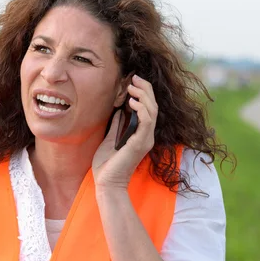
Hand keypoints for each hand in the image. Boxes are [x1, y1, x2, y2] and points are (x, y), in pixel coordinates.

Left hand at [92, 75, 156, 189]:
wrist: (106, 183)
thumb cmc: (107, 164)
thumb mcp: (110, 138)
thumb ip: (117, 125)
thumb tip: (118, 110)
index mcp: (141, 134)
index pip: (148, 109)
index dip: (143, 93)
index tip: (133, 80)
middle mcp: (147, 136)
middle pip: (153, 106)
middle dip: (145, 89)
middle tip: (134, 77)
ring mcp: (145, 140)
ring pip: (152, 111)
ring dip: (143, 96)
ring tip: (132, 86)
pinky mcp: (141, 144)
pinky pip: (146, 122)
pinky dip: (142, 110)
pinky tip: (132, 102)